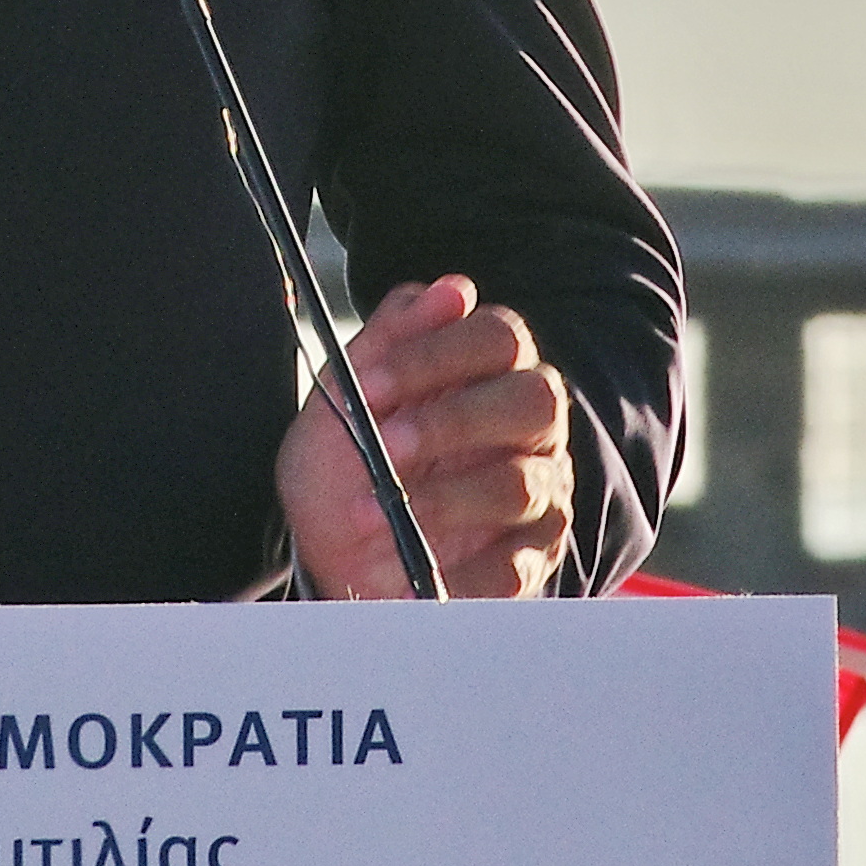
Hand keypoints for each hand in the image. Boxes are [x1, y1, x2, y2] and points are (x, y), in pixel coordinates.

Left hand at [279, 277, 573, 599]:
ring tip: (373, 516)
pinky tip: (412, 576)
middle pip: (536, 399)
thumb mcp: (344, 401)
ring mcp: (536, 493)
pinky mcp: (529, 560)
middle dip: (454, 420)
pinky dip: (458, 574)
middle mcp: (526, 428)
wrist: (329, 556)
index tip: (371, 384)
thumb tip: (449, 290)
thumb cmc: (345, 468)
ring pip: (521, 484)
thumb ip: (390, 341)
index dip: (436, 354)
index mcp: (487, 373)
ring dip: (440, 500)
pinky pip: (513, 565)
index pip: (497, 337)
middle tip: (387, 446)